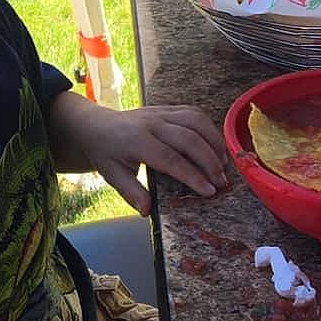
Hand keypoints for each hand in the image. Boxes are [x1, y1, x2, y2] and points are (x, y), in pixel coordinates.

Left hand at [80, 104, 227, 215]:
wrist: (96, 125)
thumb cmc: (106, 152)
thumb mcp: (112, 174)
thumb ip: (130, 192)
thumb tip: (147, 211)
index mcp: (136, 140)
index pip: (170, 158)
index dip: (192, 175)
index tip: (209, 191)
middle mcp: (151, 123)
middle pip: (189, 138)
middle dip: (210, 161)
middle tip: (222, 183)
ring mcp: (160, 113)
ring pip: (196, 121)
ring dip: (214, 142)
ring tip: (224, 165)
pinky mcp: (167, 108)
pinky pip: (193, 113)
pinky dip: (209, 128)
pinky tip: (215, 146)